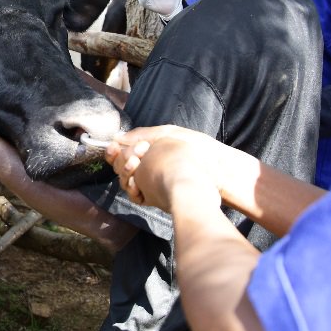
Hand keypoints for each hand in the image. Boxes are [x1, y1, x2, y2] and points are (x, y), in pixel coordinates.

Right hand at [106, 126, 222, 210]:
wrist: (217, 171)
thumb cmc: (196, 148)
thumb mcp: (168, 133)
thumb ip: (143, 134)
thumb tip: (117, 137)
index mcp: (152, 148)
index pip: (125, 150)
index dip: (116, 150)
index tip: (113, 148)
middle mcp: (149, 166)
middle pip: (122, 166)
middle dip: (123, 162)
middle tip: (135, 160)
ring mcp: (152, 182)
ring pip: (127, 180)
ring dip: (127, 175)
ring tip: (137, 168)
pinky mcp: (156, 197)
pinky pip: (136, 194)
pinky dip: (134, 190)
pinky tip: (138, 186)